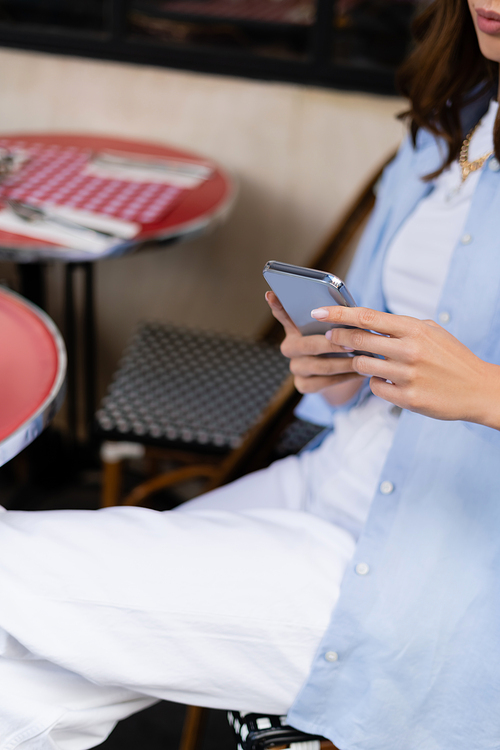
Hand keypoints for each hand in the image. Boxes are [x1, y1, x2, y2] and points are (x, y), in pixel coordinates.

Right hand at [265, 292, 363, 402]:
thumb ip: (335, 319)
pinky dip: (344, 378)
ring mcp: (295, 367)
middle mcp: (290, 347)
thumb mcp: (337, 327)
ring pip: (320, 366)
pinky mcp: (302, 385)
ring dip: (344, 363)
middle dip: (333, 344)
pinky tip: (359, 373)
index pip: (283, 314)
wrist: (341, 371)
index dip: (277, 305)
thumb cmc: (339, 340)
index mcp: (295, 328)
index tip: (271, 293)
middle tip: (352, 344)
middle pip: (308, 345)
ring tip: (363, 360)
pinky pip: (324, 382)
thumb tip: (344, 310)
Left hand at [311, 304, 499, 425]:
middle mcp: (410, 350)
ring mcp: (408, 376)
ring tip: (368, 360)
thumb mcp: (430, 332)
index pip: (367, 316)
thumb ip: (399, 326)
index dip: (338, 313)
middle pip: (357, 340)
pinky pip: (375, 387)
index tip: (317, 312)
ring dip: (358, 362)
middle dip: (338, 337)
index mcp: (414, 329)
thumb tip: (363, 322)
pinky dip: (375, 382)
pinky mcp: (408, 398)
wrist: (478, 389)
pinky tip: (387, 380)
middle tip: (331, 337)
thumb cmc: (451, 357)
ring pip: (362, 366)